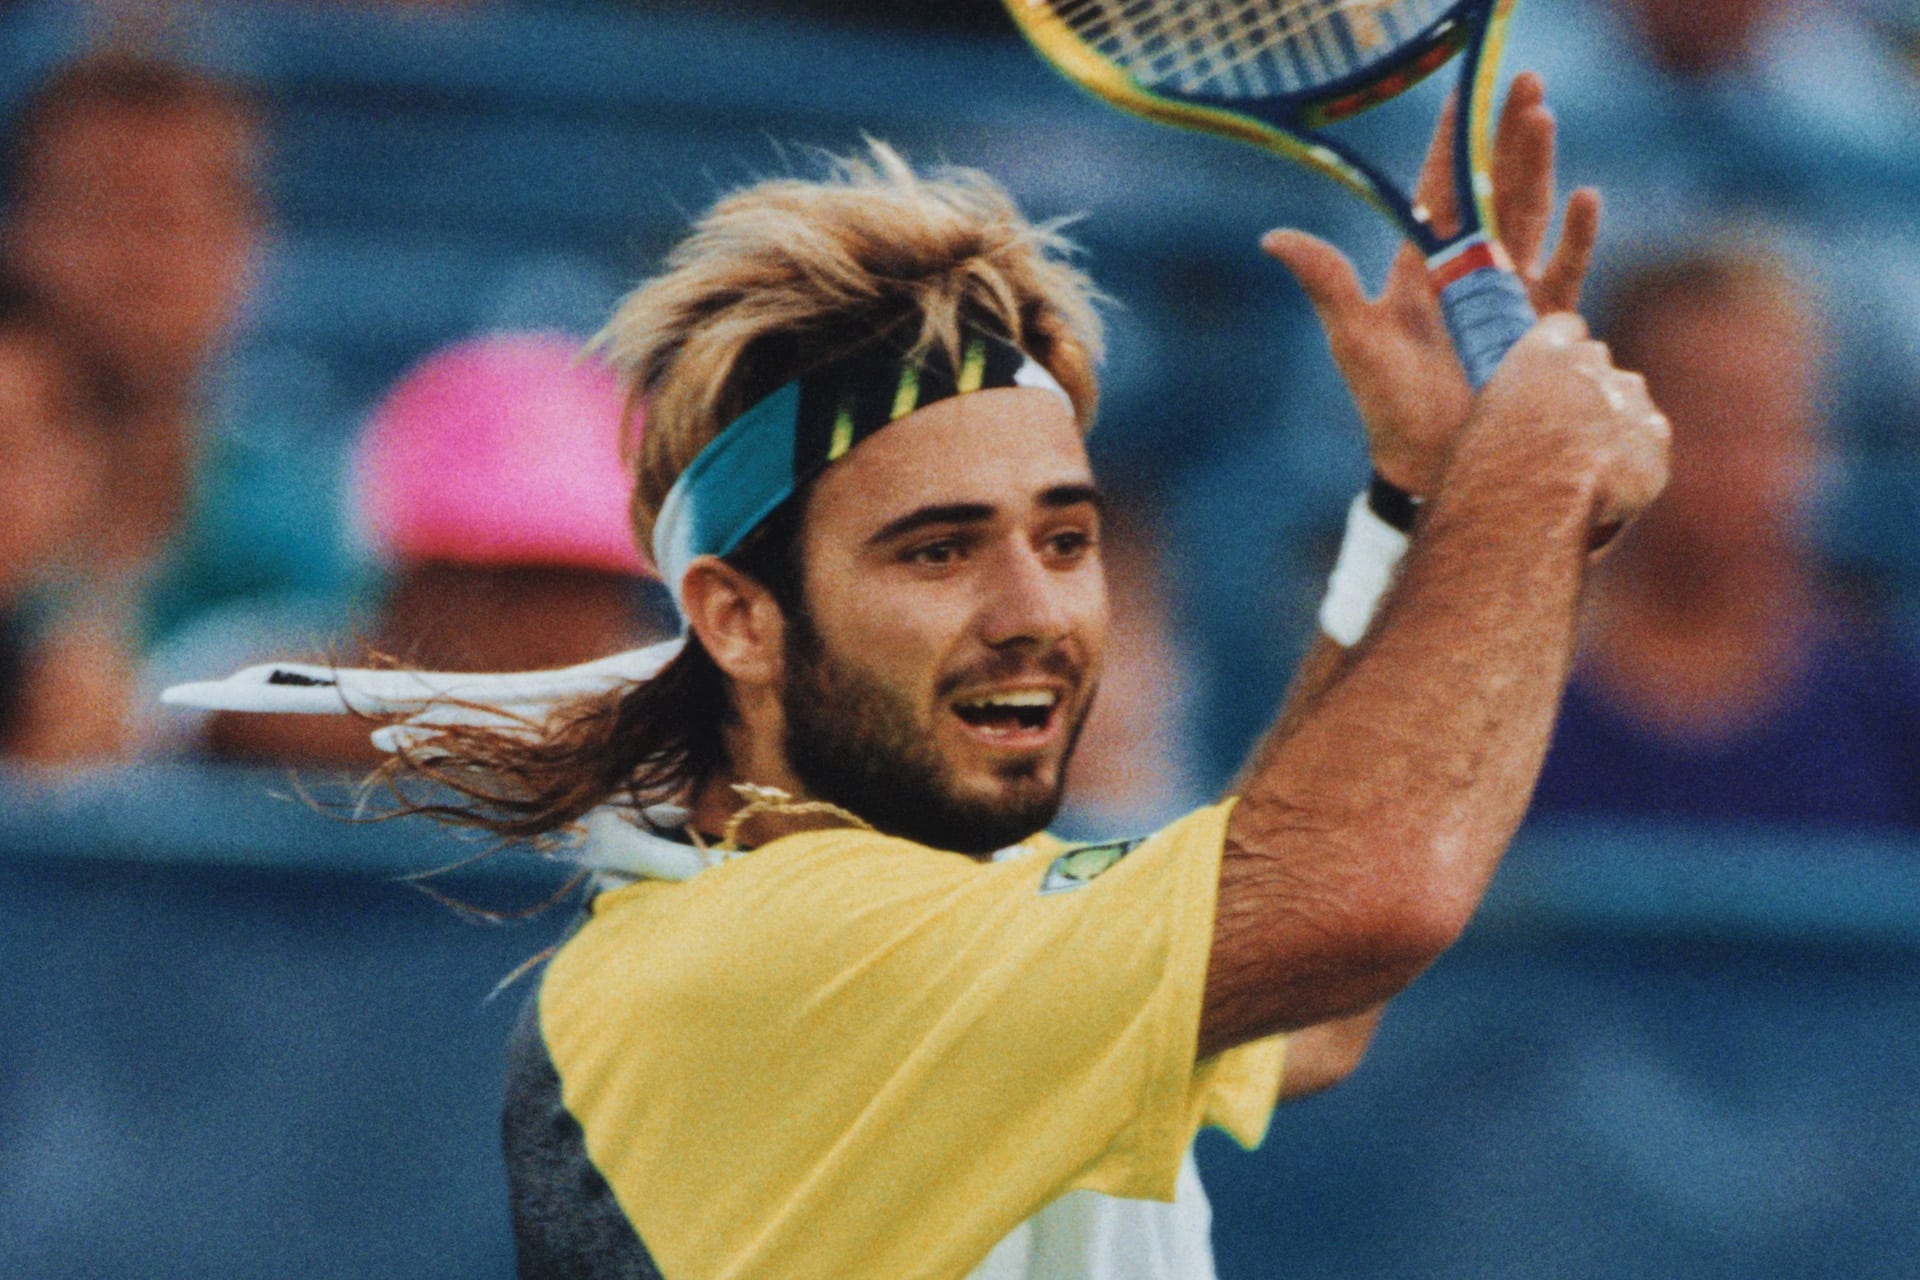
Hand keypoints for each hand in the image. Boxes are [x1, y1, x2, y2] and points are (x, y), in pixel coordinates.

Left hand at [1261, 72, 1599, 494]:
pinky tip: (1584, 197)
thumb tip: (1272, 237)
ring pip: (1529, 214)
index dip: (1453, 140)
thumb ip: (1325, 283)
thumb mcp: (1354, 339)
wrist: (1429, 467)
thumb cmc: (1387, 406)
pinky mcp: (1544, 325)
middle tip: (1522, 82)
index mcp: (1422, 265)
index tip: (1465, 92)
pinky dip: (1576, 234)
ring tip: (1541, 116)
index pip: (1440, 188)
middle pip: (1494, 187)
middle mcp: (1469, 270)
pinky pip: (1565, 270)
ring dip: (1538, 166)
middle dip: (1507, 134)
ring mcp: (1510, 294)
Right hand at [1459, 312, 1669, 543]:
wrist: (1526, 517)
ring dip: (1615, 423)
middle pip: (1598, 363)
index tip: (1549, 381)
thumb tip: (1527, 406)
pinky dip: (1635, 460)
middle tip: (1564, 435)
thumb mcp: (1481, 421)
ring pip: (1628, 401)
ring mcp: (1629, 399)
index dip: (1558, 357)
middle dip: (1588, 390)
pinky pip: (1649, 441)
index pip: (1565, 329)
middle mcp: (1591, 363)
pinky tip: (1606, 488)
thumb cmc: (1486, 477)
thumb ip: (1516, 396)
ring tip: (1584, 468)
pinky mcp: (1655, 439)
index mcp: (1542, 351)